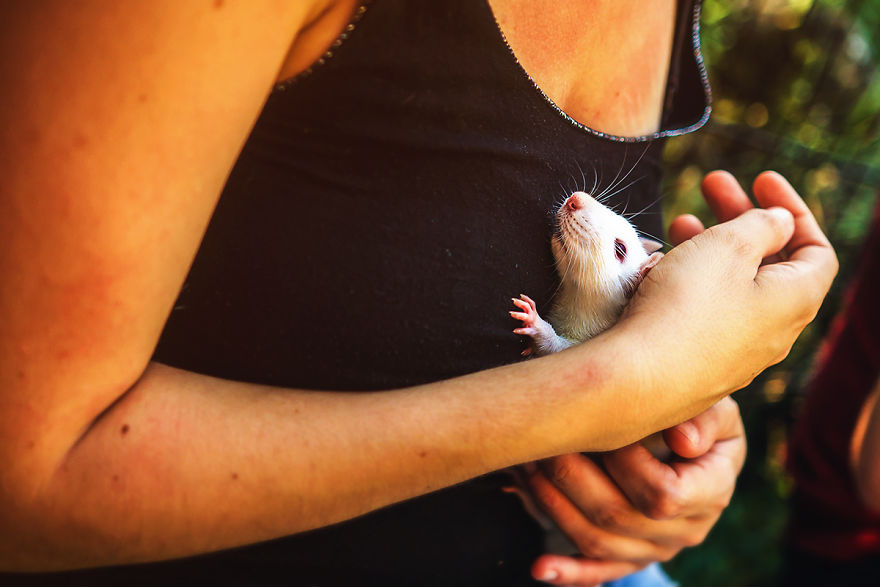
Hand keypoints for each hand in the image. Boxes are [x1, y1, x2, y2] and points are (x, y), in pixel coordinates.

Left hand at [527, 397, 744, 584]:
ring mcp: (657, 548)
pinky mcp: (632, 557)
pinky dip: (569, 572)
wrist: (697, 443)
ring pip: (598, 540)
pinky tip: (540, 568)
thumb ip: (706, 419)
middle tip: (544, 442)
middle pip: (618, 516)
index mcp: (711, 491)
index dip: (627, 465)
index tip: (603, 430)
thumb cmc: (699, 416)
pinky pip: (599, 570)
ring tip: (527, 469)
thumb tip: (684, 440)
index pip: (665, 494)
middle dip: (571, 477)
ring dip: (555, 507)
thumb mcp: (715, 407)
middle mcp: (686, 529)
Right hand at [610, 171, 837, 432]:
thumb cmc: (685, 307)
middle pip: (770, 264)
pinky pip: (708, 313)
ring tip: (679, 222)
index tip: (760, 180)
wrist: (635, 380)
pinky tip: (662, 270)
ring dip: (712, 248)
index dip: (794, 209)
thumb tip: (780, 224)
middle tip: (711, 184)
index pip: (815, 249)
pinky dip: (694, 281)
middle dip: (741, 218)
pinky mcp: (701, 366)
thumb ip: (761, 225)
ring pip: (734, 287)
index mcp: (794, 301)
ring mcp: (737, 354)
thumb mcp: (727, 246)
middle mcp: (774, 332)